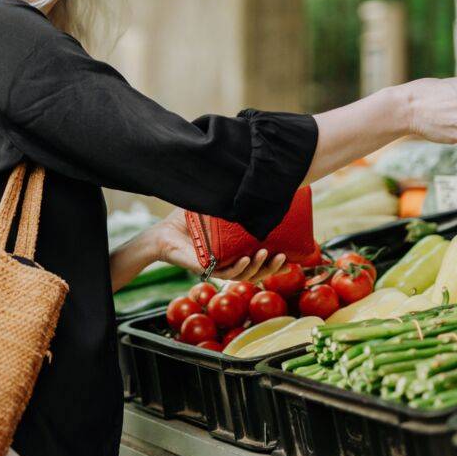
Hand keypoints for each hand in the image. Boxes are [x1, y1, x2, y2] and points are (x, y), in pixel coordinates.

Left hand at [151, 208, 286, 281]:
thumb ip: (230, 201)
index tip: (294, 258)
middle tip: (285, 258)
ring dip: (258, 267)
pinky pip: (224, 273)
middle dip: (273, 268)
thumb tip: (249, 180)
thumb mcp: (215, 210)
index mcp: (235, 253)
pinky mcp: (204, 269)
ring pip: (244, 275)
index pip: (260, 261)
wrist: (163, 232)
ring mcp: (217, 267)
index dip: (277, 264)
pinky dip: (237, 267)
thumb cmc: (188, 222)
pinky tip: (246, 260)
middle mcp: (228, 263)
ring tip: (268, 255)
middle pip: (257, 272)